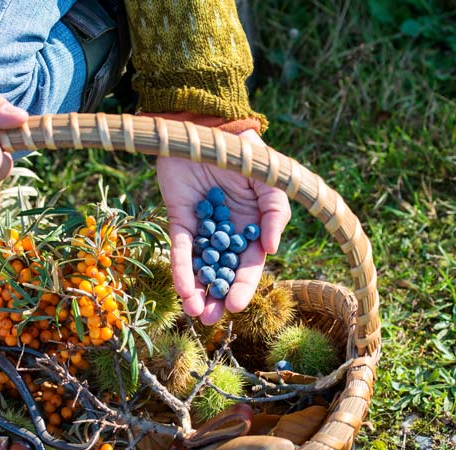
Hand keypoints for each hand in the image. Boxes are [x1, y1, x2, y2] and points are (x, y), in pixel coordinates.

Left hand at [157, 129, 290, 325]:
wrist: (207, 125)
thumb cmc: (243, 152)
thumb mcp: (269, 181)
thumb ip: (276, 212)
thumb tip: (270, 249)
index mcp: (252, 228)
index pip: (248, 265)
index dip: (243, 287)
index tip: (235, 306)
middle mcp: (227, 234)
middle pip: (222, 273)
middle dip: (217, 297)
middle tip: (210, 319)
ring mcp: (202, 228)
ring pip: (200, 267)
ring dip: (197, 291)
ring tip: (194, 312)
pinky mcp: (179, 219)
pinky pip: (180, 249)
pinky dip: (181, 269)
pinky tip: (181, 288)